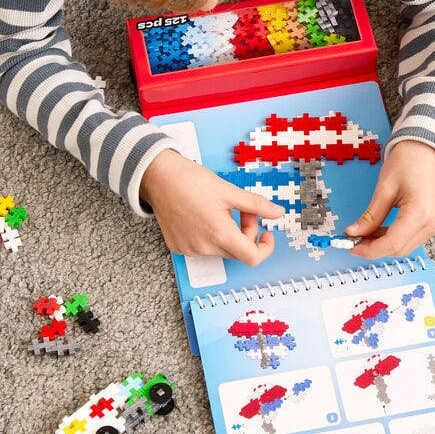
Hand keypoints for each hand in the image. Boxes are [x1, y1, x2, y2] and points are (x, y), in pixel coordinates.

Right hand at [140, 149, 285, 265]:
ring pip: (221, 249)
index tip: (266, 234)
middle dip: (246, 234)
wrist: (157, 176)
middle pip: (237, 252)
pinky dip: (211, 235)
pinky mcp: (178, 246)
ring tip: (220, 209)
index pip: (252, 257)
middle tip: (242, 211)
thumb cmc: (190, 180)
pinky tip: (203, 215)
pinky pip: (203, 247)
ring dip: (228, 233)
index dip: (265, 248)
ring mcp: (189, 249)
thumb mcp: (228, 190)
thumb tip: (278, 212)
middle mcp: (203, 246)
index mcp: (219, 233)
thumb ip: (256, 204)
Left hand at [344, 140, 434, 258]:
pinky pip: (411, 239)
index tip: (351, 246)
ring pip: (405, 247)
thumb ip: (370, 216)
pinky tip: (380, 231)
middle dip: (374, 248)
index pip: (392, 243)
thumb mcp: (384, 188)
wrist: (426, 150)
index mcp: (421, 212)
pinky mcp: (434, 223)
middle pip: (399, 249)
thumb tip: (354, 233)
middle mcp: (432, 222)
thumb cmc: (408, 161)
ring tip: (365, 234)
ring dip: (383, 244)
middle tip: (354, 240)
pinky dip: (393, 238)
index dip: (369, 250)